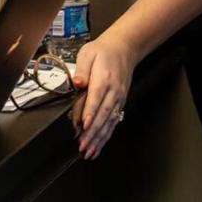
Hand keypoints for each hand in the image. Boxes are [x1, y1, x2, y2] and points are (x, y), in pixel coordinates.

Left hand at [69, 32, 136, 158]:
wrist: (124, 49)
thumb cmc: (103, 52)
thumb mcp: (88, 53)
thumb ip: (82, 69)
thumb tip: (77, 82)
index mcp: (104, 79)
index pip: (96, 98)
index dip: (89, 113)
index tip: (82, 125)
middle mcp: (113, 92)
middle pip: (103, 115)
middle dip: (92, 132)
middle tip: (83, 145)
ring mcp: (118, 99)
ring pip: (109, 122)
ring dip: (99, 138)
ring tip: (89, 151)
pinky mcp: (119, 104)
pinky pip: (113, 122)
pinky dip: (106, 135)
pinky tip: (99, 145)